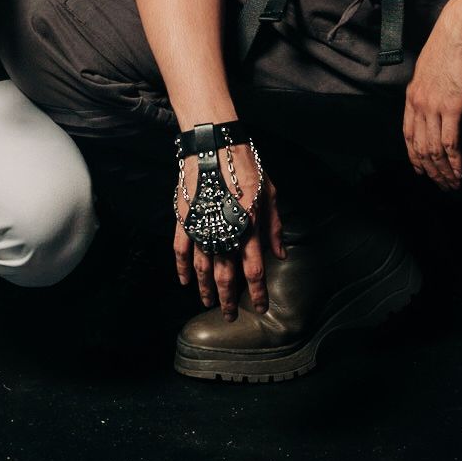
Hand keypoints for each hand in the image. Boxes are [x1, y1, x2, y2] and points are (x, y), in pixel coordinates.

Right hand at [173, 141, 283, 316]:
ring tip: (208, 303)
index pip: (253, 271)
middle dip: (229, 299)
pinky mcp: (184, 219)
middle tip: (230, 315)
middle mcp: (224, 232)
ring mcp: (202, 227)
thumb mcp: (270, 194)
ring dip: (206, 289)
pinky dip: (182, 268)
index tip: (259, 307)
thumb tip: (280, 254)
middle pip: (226, 276)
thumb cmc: (246, 166)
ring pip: (203, 268)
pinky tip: (185, 281)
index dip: (257, 292)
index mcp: (248, 228)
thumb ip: (274, 227)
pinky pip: (181, 250)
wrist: (215, 145)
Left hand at [403, 14, 461, 190]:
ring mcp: (433, 107)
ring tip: (452, 184)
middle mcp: (418, 104)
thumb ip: (431, 88)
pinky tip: (459, 172)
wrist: (458, 33)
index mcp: (412, 95)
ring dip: (443, 171)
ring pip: (434, 150)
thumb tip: (439, 101)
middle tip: (441, 185)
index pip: (408, 134)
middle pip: (420, 147)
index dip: (414, 156)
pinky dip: (454, 162)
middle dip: (431, 170)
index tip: (421, 170)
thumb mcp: (431, 70)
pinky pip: (450, 143)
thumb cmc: (449, 47)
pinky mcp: (452, 108)